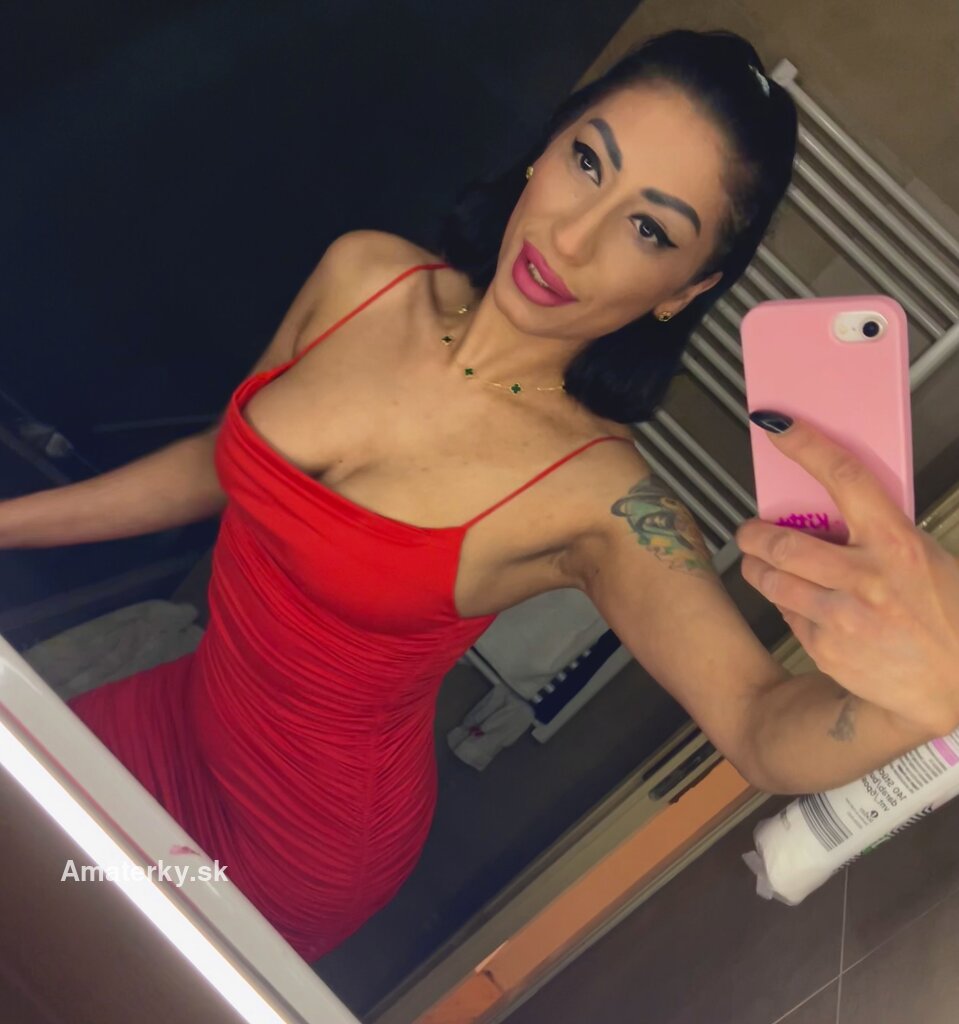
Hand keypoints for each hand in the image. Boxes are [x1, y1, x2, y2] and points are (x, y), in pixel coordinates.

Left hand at [735, 414, 958, 737]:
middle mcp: (866, 578)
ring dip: (756, 568)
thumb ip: (877, 533)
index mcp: (896, 543)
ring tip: (758, 563)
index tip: (777, 426)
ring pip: (771, 581)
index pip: (844, 477)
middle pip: (782, 543)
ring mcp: (843, 617)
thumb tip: (826, 509)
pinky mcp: (827, 649)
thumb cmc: (945, 613)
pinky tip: (801, 604)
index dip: (805, 446)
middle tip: (748, 531)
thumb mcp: (922, 557)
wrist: (958, 683)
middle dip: (753, 535)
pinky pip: (787, 616)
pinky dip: (787, 605)